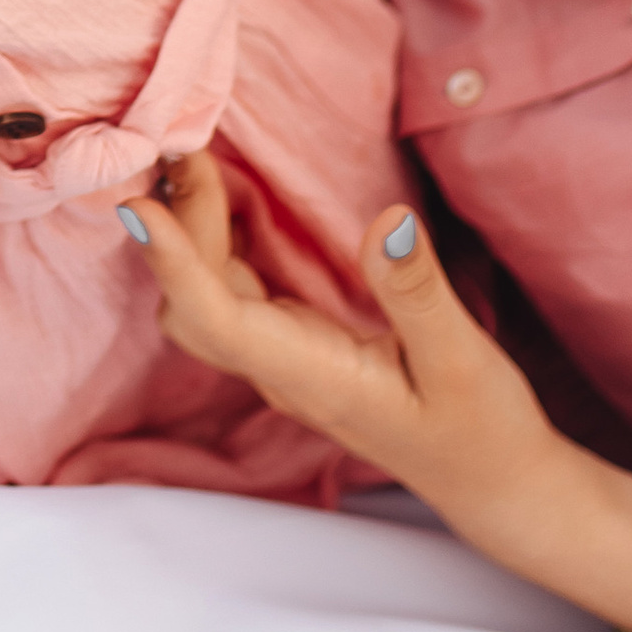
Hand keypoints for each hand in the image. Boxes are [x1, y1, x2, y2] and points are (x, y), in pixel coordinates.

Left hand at [125, 152, 548, 511]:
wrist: (491, 481)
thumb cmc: (482, 429)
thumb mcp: (463, 360)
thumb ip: (418, 293)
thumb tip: (386, 220)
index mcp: (313, 379)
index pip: (217, 320)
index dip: (174, 263)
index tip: (140, 207)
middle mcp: (282, 372)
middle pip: (196, 303)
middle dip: (181, 228)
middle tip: (184, 150)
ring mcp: (282, 362)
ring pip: (208, 298)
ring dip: (194, 233)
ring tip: (195, 161)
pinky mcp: (294, 347)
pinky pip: (233, 294)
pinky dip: (219, 243)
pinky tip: (230, 199)